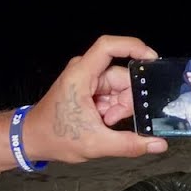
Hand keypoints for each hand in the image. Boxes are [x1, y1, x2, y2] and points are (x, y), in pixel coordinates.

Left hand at [23, 35, 168, 162]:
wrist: (33, 139)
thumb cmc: (54, 136)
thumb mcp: (96, 144)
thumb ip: (129, 144)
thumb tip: (158, 144)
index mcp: (81, 75)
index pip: (109, 46)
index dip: (133, 47)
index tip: (152, 59)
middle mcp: (85, 72)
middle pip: (122, 75)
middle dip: (126, 99)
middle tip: (114, 119)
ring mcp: (88, 79)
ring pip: (120, 86)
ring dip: (119, 107)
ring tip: (105, 122)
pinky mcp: (90, 87)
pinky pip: (114, 93)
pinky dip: (114, 108)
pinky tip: (103, 121)